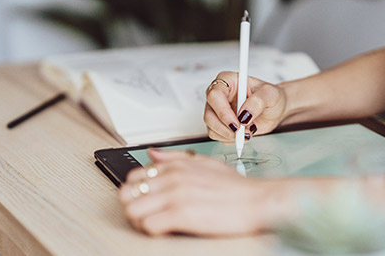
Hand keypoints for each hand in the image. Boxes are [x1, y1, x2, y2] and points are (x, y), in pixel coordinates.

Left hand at [118, 149, 278, 235]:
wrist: (258, 201)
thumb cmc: (235, 187)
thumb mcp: (205, 163)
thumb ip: (176, 158)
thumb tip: (152, 154)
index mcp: (175, 166)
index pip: (134, 176)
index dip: (136, 192)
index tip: (147, 201)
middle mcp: (172, 178)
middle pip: (126, 193)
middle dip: (132, 206)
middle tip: (146, 214)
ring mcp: (176, 195)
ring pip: (132, 210)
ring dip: (139, 221)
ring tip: (155, 223)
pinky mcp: (182, 215)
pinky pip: (148, 226)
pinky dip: (153, 231)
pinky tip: (166, 229)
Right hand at [204, 71, 286, 142]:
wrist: (275, 110)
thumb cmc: (272, 97)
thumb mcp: (270, 94)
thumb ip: (258, 101)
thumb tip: (244, 114)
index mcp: (227, 81)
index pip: (214, 95)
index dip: (223, 112)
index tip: (237, 123)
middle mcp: (219, 95)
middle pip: (209, 115)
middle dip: (226, 128)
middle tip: (244, 131)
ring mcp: (217, 110)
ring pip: (211, 127)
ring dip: (229, 135)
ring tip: (248, 131)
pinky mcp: (219, 124)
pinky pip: (217, 135)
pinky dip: (230, 139)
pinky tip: (243, 134)